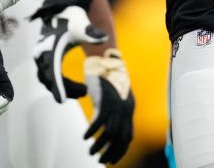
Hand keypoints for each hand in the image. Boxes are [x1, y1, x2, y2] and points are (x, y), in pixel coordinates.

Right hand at [32, 0, 106, 101]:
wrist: (62, 8)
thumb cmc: (73, 17)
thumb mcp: (82, 25)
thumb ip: (91, 32)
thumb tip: (103, 37)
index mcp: (50, 47)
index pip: (52, 72)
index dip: (57, 86)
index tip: (62, 100)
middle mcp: (42, 54)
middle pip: (49, 79)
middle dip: (64, 89)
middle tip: (85, 92)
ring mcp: (41, 57)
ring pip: (47, 80)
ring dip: (62, 87)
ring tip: (82, 90)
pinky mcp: (43, 59)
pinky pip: (49, 76)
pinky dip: (59, 83)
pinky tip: (74, 86)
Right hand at [84, 49, 134, 163]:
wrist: (104, 56)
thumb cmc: (105, 74)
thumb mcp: (110, 94)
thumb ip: (109, 108)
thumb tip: (101, 121)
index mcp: (128, 108)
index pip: (128, 135)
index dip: (121, 149)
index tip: (112, 159)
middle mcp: (125, 108)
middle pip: (122, 138)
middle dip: (112, 153)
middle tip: (101, 161)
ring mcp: (116, 104)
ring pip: (111, 133)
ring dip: (100, 146)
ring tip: (90, 152)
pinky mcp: (105, 99)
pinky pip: (99, 122)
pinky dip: (92, 132)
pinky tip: (85, 137)